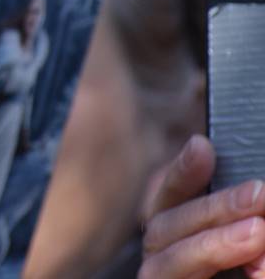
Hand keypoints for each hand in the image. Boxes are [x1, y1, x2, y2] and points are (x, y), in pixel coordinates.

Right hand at [140, 135, 264, 278]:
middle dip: (212, 208)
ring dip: (210, 245)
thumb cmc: (250, 263)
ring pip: (164, 262)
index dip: (180, 173)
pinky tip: (256, 273)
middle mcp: (159, 259)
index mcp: (172, 234)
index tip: (204, 148)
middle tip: (260, 195)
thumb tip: (226, 169)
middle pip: (165, 226)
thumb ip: (243, 216)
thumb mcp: (247, 232)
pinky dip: (212, 274)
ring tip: (258, 234)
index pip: (164, 196)